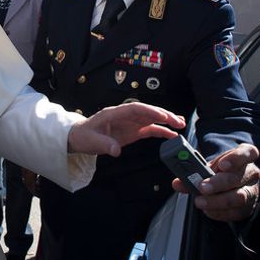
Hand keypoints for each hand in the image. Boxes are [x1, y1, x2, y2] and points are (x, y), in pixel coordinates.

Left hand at [67, 102, 184, 156]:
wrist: (79, 137)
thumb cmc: (83, 135)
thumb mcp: (91, 141)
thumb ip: (104, 144)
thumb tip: (116, 151)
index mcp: (114, 113)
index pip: (134, 108)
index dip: (149, 111)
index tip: (161, 116)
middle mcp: (125, 116)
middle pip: (147, 112)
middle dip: (163, 115)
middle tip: (177, 121)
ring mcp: (130, 123)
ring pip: (151, 119)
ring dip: (166, 121)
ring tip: (181, 124)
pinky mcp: (132, 132)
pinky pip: (149, 130)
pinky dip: (161, 132)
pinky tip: (172, 135)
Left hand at [172, 143, 259, 220]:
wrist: (230, 183)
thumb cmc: (221, 171)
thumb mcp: (209, 165)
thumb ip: (194, 172)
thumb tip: (178, 183)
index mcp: (245, 156)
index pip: (248, 153)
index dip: (235, 158)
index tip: (221, 165)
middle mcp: (251, 173)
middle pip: (238, 177)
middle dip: (218, 183)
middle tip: (202, 187)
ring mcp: (252, 191)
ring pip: (238, 197)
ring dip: (216, 201)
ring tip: (200, 201)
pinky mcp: (247, 208)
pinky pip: (234, 212)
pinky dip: (218, 212)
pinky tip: (208, 210)